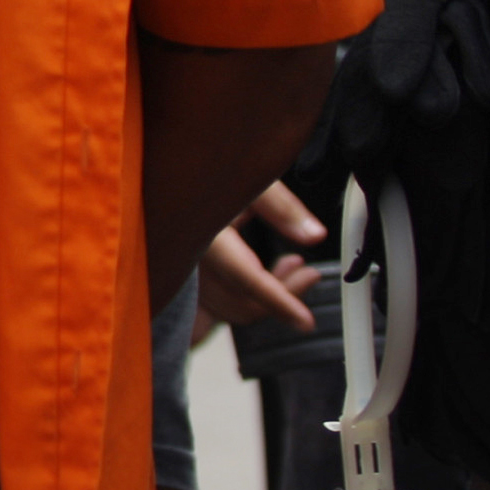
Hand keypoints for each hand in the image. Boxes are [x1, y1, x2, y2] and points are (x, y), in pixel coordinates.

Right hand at [194, 182, 324, 334]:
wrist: (174, 168)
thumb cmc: (209, 169)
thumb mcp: (249, 178)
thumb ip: (281, 207)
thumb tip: (315, 236)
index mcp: (208, 236)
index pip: (247, 279)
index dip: (279, 302)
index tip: (305, 321)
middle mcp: (191, 261)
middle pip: (242, 301)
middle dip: (282, 296)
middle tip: (309, 274)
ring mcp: (185, 274)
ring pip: (231, 308)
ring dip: (266, 298)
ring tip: (290, 267)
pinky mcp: (186, 279)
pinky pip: (213, 310)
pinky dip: (243, 302)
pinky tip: (262, 282)